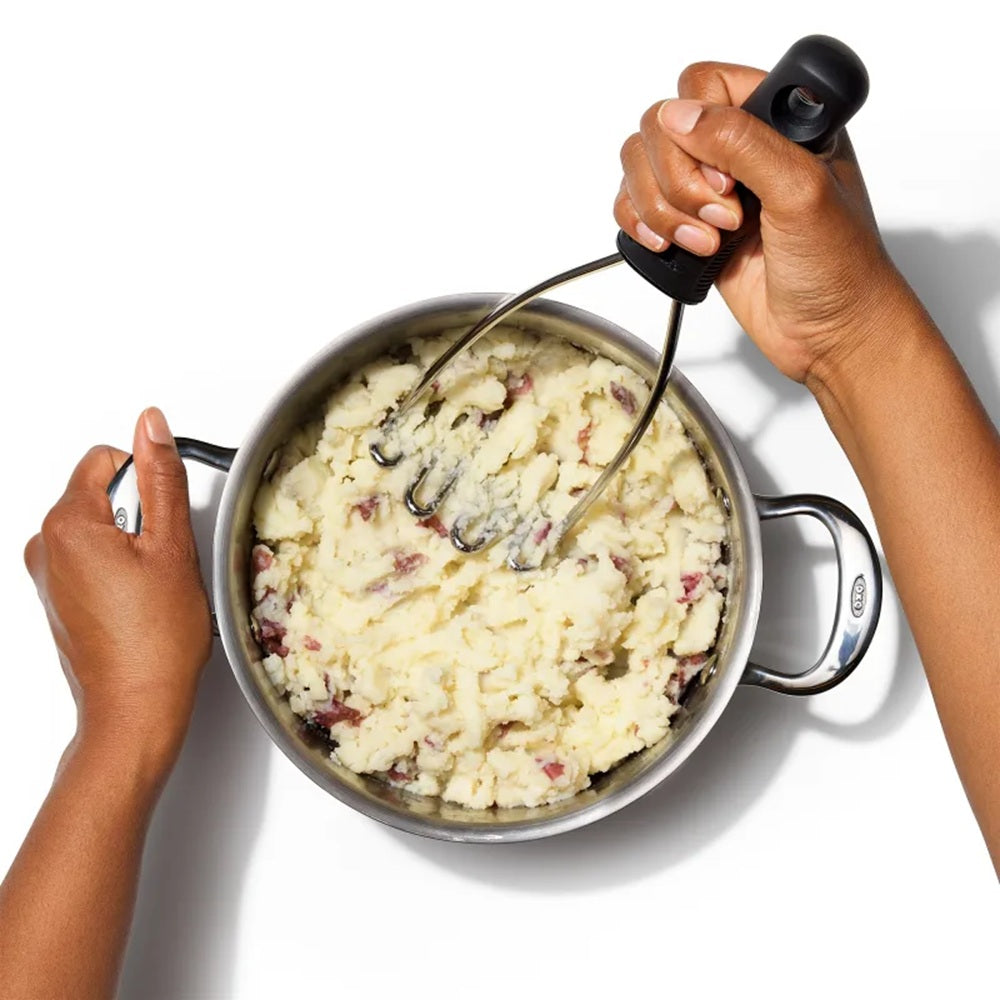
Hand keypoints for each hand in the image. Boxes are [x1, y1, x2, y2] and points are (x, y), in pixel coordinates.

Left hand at [24, 408, 211, 771]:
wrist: (134, 707)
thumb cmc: (154, 640)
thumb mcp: (172, 546)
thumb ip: (161, 477)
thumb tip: (150, 425)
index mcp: (67, 525)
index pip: (107, 459)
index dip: (147, 481)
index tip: (165, 519)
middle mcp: (45, 546)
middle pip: (103, 493)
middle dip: (140, 516)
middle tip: (162, 560)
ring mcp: (47, 575)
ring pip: (101, 527)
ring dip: (132, 544)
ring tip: (153, 585)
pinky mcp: (57, 598)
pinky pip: (92, 558)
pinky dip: (119, 568)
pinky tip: (140, 600)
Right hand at [614, 61, 911, 383]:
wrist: (828, 335)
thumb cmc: (838, 268)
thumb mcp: (800, 192)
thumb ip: (744, 143)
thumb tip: (681, 115)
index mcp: (777, 119)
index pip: (704, 85)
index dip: (699, 131)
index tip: (727, 180)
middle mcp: (739, 148)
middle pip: (660, 128)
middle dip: (678, 182)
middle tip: (723, 218)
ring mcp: (710, 189)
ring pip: (640, 167)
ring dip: (662, 210)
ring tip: (707, 242)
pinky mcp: (688, 227)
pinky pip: (636, 207)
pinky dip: (642, 226)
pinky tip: (674, 247)